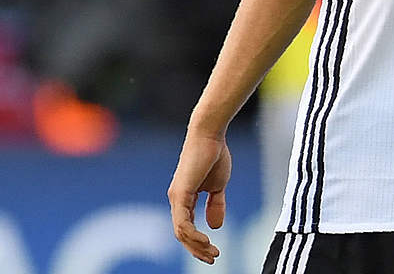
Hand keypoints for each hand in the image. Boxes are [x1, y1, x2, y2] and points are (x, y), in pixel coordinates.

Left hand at [167, 133, 231, 264]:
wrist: (210, 136)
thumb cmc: (213, 156)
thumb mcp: (217, 187)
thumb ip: (216, 205)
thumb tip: (215, 227)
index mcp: (184, 198)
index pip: (187, 228)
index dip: (199, 243)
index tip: (214, 252)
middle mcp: (177, 199)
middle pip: (182, 234)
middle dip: (197, 249)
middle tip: (213, 258)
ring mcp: (176, 196)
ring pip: (181, 231)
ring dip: (196, 246)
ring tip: (212, 252)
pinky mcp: (180, 193)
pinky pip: (182, 221)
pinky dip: (192, 234)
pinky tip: (206, 240)